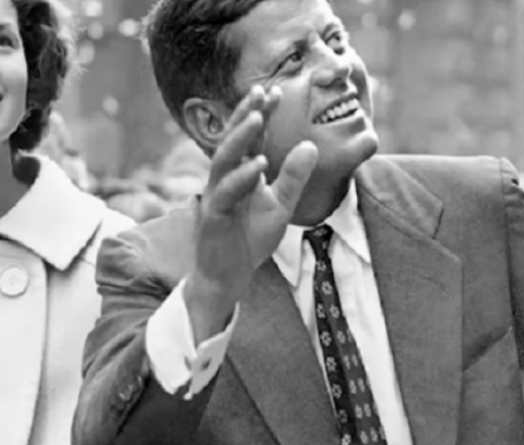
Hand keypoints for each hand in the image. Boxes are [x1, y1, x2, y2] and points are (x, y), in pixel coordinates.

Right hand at [185, 85, 317, 337]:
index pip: (249, 137)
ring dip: (240, 137)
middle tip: (262, 90)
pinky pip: (225, 192)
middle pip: (232, 139)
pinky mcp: (213, 217)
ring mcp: (216, 196)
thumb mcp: (280, 205)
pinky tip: (258, 163)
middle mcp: (224, 179)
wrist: (229, 276)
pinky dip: (242, 177)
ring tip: (258, 116)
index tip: (277, 90)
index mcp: (239, 173)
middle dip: (246, 114)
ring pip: (223, 160)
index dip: (260, 113)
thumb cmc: (249, 239)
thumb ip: (293, 177)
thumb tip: (311, 145)